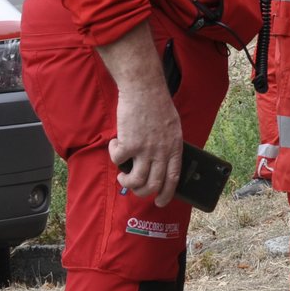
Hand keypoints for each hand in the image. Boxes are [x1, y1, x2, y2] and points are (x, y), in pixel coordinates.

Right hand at [96, 24, 183, 205]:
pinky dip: (114, 156)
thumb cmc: (157, 104)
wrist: (144, 88)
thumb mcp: (172, 127)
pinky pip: (118, 161)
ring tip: (122, 175)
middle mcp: (162, 151)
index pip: (173, 179)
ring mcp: (145, 149)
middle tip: (133, 188)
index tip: (160, 201)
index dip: (166, 194)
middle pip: (152, 185)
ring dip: (126, 182)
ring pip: (135, 181)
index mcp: (175, 147)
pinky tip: (115, 144)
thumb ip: (167, 145)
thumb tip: (158, 163)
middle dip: (141, 192)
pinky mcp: (129, 144)